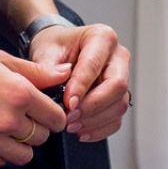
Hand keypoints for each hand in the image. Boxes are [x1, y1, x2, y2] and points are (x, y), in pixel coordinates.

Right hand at [0, 43, 71, 166]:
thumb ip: (35, 71)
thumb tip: (66, 73)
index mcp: (18, 93)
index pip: (55, 118)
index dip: (53, 114)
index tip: (45, 111)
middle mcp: (7, 120)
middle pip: (41, 138)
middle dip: (35, 128)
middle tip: (19, 114)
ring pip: (23, 156)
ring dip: (19, 144)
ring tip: (4, 127)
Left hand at [29, 24, 130, 142]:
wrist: (59, 50)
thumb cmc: (55, 46)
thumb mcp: (46, 50)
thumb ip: (48, 67)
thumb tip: (56, 85)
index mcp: (101, 37)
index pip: (96, 64)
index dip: (82, 86)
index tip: (67, 103)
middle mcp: (117, 56)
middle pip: (116, 85)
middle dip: (92, 106)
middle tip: (70, 117)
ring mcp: (122, 77)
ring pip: (119, 104)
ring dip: (95, 120)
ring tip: (71, 126)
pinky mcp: (119, 96)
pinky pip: (117, 118)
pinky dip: (100, 129)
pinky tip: (82, 131)